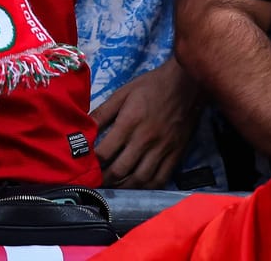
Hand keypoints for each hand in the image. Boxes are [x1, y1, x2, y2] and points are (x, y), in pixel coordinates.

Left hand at [91, 60, 199, 187]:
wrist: (187, 84)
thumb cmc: (151, 87)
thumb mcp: (122, 94)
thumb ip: (102, 113)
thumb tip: (84, 128)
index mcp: (128, 123)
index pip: (105, 152)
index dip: (92, 162)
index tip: (84, 165)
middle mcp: (144, 140)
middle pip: (120, 170)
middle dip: (104, 179)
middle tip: (95, 182)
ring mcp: (162, 149)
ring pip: (140, 179)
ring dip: (124, 187)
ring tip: (112, 187)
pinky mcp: (176, 154)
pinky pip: (161, 178)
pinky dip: (147, 187)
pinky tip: (137, 186)